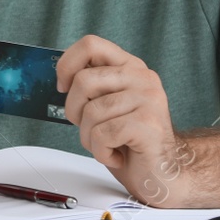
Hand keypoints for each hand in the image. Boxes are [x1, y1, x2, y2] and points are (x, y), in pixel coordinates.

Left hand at [57, 35, 195, 205]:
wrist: (161, 174)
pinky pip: (102, 134)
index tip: (63, 87)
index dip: (67, 64)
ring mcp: (149, 99)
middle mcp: (143, 78)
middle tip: (89, 128)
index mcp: (130, 67)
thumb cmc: (129, 142)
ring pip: (91, 112)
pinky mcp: (148, 124)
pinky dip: (101, 152)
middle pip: (83, 81)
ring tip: (108, 144)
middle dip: (74, 111)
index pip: (91, 45)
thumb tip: (58, 79)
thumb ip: (90, 88)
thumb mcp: (106, 106)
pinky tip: (117, 155)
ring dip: (89, 138)